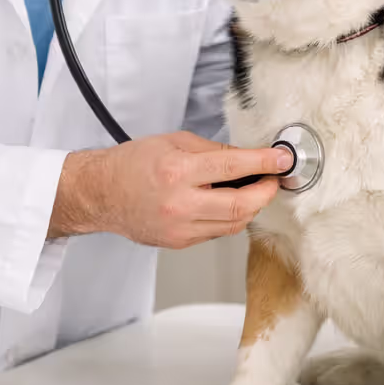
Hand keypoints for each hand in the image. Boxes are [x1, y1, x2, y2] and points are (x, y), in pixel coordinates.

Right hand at [53, 131, 287, 247]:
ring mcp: (180, 228)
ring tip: (254, 189)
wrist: (101, 194)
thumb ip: (213, 150)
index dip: (264, 163)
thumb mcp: (174, 142)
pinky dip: (230, 217)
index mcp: (177, 171)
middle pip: (241, 206)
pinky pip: (217, 231)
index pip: (233, 167)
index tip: (282, 159)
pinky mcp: (180, 242)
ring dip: (251, 206)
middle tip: (274, 179)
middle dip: (266, 192)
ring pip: (234, 223)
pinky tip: (228, 202)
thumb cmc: (132, 164)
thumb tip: (247, 158)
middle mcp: (180, 204)